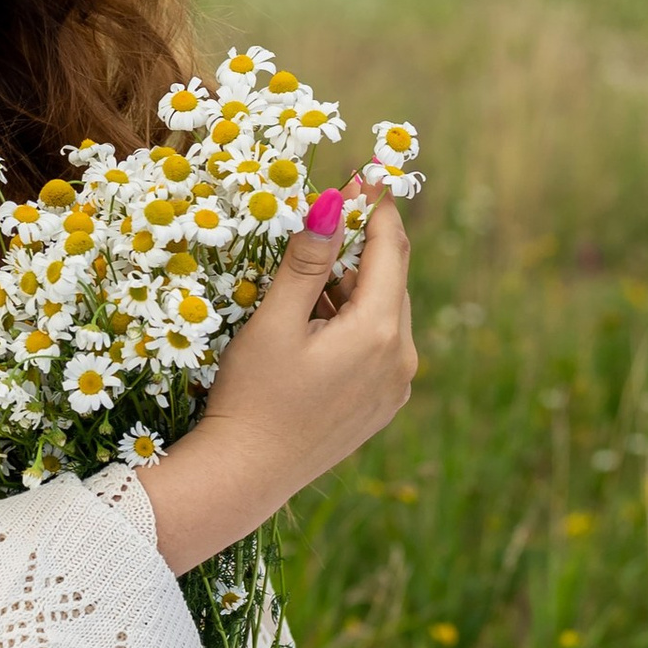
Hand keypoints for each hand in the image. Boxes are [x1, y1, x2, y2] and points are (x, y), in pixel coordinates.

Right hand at [137, 187, 414, 575]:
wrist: (245, 476)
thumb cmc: (252, 395)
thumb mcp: (275, 322)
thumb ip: (307, 261)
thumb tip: (333, 203)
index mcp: (380, 333)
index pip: (391, 249)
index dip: (376, 206)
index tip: (364, 171)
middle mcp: (402, 359)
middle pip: (392, 279)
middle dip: (363, 243)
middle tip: (328, 212)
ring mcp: (396, 387)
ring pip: (384, 313)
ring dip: (354, 285)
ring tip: (307, 277)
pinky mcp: (382, 405)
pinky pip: (378, 345)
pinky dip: (354, 321)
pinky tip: (314, 323)